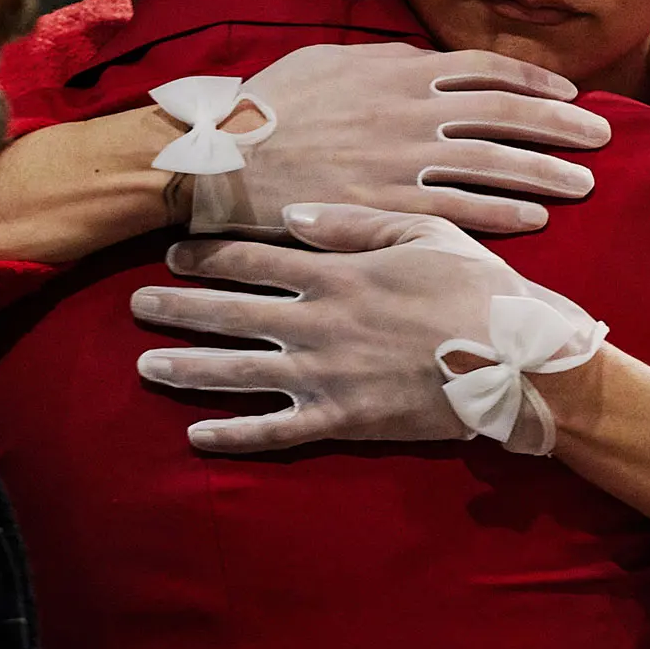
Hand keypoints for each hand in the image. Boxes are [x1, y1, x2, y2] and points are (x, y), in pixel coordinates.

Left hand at [134, 203, 602, 453]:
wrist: (515, 358)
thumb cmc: (477, 287)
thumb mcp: (425, 231)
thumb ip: (356, 221)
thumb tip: (296, 213)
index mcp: (337, 272)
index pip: (254, 259)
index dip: (208, 254)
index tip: (172, 252)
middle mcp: (317, 322)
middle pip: (230, 313)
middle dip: (178, 308)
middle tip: (134, 305)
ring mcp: (324, 374)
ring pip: (238, 372)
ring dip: (188, 367)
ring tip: (145, 366)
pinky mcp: (341, 419)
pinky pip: (275, 431)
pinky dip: (233, 434)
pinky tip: (197, 434)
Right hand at [181, 42, 608, 235]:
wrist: (225, 160)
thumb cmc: (271, 107)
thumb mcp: (329, 62)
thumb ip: (385, 61)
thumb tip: (424, 61)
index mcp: (400, 72)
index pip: (486, 71)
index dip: (533, 82)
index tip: (569, 94)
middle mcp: (412, 112)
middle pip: (506, 116)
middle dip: (560, 126)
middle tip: (601, 137)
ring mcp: (405, 162)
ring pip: (494, 164)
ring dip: (544, 172)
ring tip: (582, 182)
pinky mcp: (391, 207)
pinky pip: (462, 208)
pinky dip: (503, 212)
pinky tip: (534, 218)